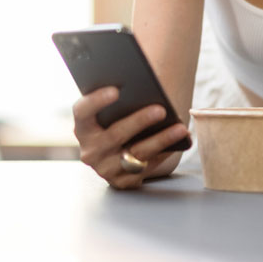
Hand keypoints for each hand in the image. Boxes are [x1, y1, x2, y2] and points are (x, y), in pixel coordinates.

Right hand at [72, 87, 190, 189]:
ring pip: (136, 154)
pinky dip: (164, 153)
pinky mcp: (122, 181)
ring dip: (161, 140)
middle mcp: (90, 151)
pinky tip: (179, 142)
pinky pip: (147, 168)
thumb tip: (142, 80)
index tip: (116, 90)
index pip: (83, 111)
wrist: (120, 150)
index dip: (97, 100)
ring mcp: (105, 169)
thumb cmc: (118, 118)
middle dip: (139, 121)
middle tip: (161, 109)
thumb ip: (122, 95)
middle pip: (115, 135)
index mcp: (82, 126)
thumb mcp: (113, 108)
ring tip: (180, 128)